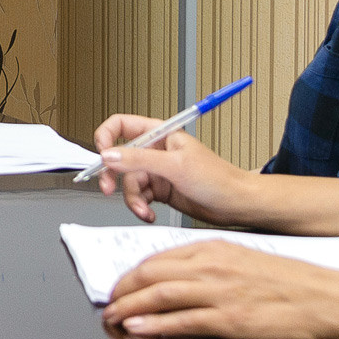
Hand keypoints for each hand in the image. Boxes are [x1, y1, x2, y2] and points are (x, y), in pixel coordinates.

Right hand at [89, 116, 255, 222]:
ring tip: (144, 208)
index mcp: (160, 134)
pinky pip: (139, 197)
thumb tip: (109, 156)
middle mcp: (156, 151)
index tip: (102, 154)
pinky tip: (150, 212)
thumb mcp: (175, 166)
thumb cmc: (218, 178)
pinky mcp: (160, 190)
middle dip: (113, 175)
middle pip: (120, 158)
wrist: (236, 205)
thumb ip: (139, 160)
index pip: (122, 125)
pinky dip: (141, 206)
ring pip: (129, 182)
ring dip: (132, 198)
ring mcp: (157, 172)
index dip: (107, 137)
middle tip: (109, 187)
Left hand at [102, 240, 338, 338]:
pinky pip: (181, 321)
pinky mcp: (229, 319)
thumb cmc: (288, 282)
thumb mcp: (241, 260)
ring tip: (112, 319)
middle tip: (108, 304)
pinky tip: (138, 329)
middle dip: (123, 291)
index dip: (132, 275)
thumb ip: (207, 267)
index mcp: (212, 249)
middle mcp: (210, 266)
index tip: (120, 287)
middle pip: (150, 275)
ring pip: (159, 296)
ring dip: (130, 308)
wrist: (323, 298)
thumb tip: (176, 279)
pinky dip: (154, 325)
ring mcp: (218, 292)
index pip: (157, 259)